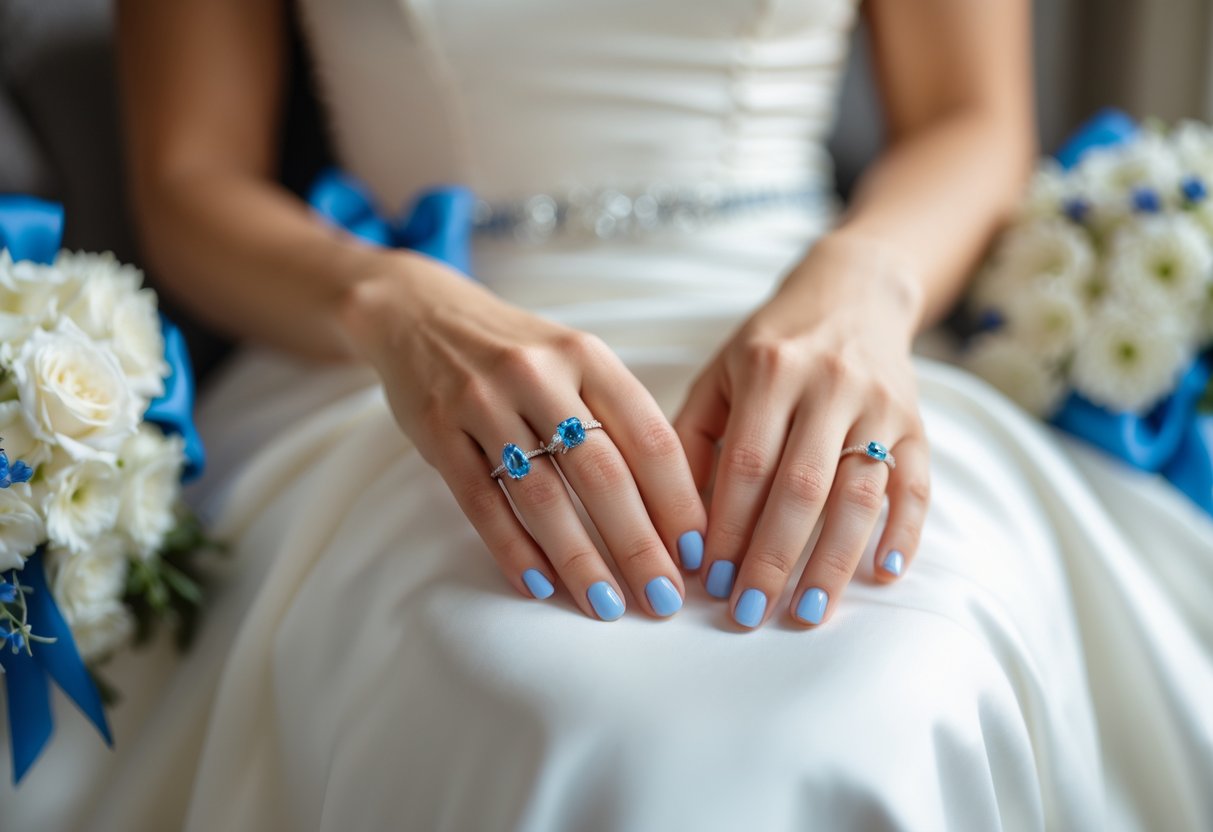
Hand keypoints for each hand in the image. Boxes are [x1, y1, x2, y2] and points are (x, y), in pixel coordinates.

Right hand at [341, 252, 705, 620]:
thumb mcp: (575, 361)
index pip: (648, 436)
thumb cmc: (518, 353)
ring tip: (606, 605)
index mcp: (587, 356)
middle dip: (639, 545)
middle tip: (662, 599)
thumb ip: (618, 417)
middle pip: (602, 472)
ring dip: (580, 559)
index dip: (679, 501)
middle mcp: (539, 374)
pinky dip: (514, 549)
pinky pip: (482, 502)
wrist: (421, 315)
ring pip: (542, 495)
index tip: (696, 555)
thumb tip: (673, 509)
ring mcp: (483, 402)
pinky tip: (540, 585)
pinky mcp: (438, 432)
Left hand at [673, 233, 930, 628]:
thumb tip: (677, 525)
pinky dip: (905, 531)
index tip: (711, 582)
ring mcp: (880, 404)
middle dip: (773, 559)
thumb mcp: (720, 375)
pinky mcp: (917, 422)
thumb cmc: (770, 345)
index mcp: (770, 370)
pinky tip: (884, 574)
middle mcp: (830, 384)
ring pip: (860, 495)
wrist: (852, 293)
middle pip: (802, 488)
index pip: (747, 466)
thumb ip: (690, 439)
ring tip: (808, 612)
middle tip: (750, 614)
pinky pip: (917, 484)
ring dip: (833, 562)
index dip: (729, 529)